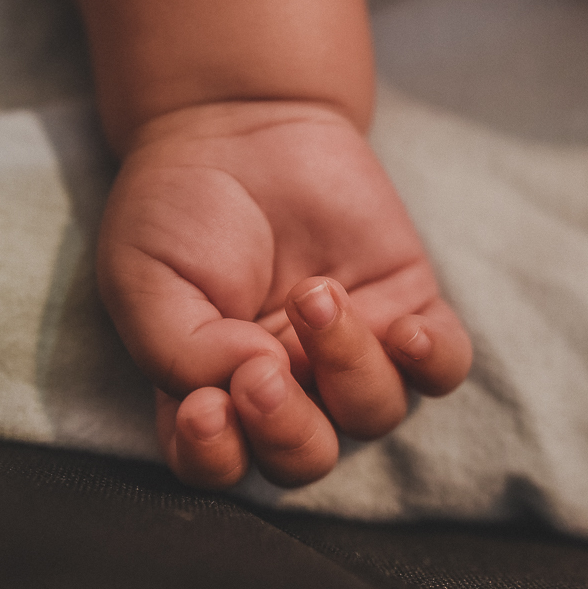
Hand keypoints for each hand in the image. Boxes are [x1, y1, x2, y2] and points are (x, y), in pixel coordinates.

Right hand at [98, 101, 470, 487]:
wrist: (238, 122)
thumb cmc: (178, 207)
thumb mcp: (144, 280)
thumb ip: (182, 353)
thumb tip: (254, 381)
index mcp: (212, 394)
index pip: (219, 466)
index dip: (216, 457)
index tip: (204, 406)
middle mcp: (286, 387)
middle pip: (305, 458)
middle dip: (286, 429)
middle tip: (263, 368)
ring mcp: (350, 351)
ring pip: (374, 415)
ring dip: (347, 369)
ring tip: (314, 295)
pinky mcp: (404, 305)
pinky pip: (443, 367)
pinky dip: (431, 361)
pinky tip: (403, 329)